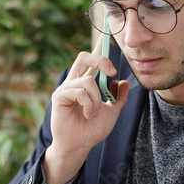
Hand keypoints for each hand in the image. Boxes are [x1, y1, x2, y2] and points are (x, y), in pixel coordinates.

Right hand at [43, 35, 130, 183]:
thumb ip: (119, 98)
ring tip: (94, 114)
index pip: (91, 61)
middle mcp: (74, 82)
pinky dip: (89, 104)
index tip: (106, 37)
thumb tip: (124, 82)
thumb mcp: (112, 112)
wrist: (80, 146)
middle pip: (84, 57)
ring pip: (87, 80)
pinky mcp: (59, 97)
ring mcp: (65, 89)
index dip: (98, 48)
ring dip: (96, 98)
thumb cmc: (92, 131)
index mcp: (84, 84)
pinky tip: (88, 115)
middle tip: (112, 72)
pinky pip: (80, 91)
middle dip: (100, 59)